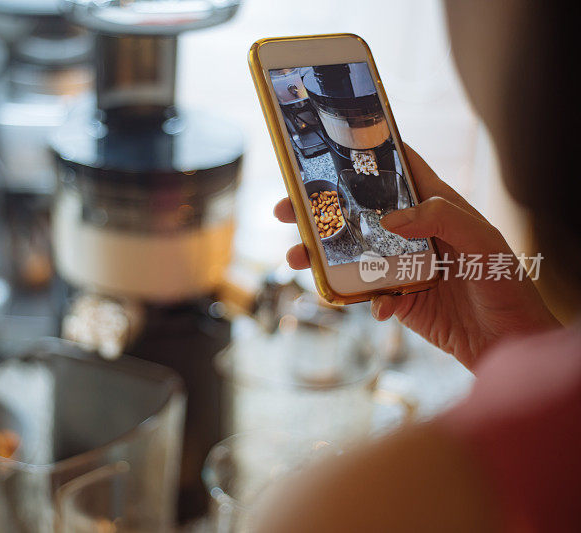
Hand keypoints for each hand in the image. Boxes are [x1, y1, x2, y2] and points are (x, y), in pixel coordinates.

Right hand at [274, 145, 557, 367]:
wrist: (508, 345)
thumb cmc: (507, 286)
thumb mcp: (484, 242)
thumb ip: (442, 219)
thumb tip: (390, 218)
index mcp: (436, 207)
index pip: (401, 169)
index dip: (369, 154)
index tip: (330, 145)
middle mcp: (413, 232)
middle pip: (358, 211)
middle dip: (321, 208)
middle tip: (286, 208)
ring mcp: (400, 265)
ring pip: (350, 252)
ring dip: (321, 254)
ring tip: (295, 257)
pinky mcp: (396, 298)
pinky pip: (365, 293)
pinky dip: (361, 299)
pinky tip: (377, 307)